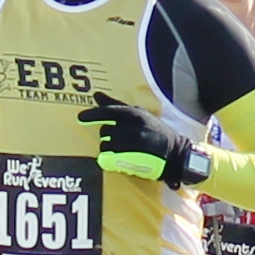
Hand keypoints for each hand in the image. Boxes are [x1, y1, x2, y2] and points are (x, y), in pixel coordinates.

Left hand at [79, 98, 207, 187]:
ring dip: (108, 147)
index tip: (80, 117)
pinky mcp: (132, 159)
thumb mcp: (139, 114)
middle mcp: (133, 128)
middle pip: (104, 131)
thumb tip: (96, 95)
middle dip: (107, 135)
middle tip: (118, 137)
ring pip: (106, 145)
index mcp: (135, 114)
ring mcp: (132, 145)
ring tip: (121, 148)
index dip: (92, 114)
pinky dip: (109, 158)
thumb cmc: (154, 131)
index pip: (109, 112)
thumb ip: (115, 104)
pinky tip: (117, 157)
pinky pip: (109, 158)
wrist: (174, 153)